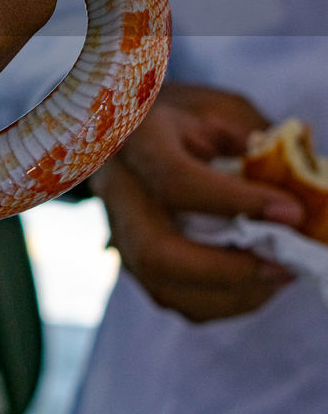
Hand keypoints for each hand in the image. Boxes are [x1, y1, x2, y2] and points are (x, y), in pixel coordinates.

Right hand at [91, 82, 303, 321]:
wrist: (133, 128)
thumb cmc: (186, 117)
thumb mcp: (220, 113)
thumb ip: (254, 150)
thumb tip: (297, 196)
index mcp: (137, 140)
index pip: (176, 181)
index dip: (236, 202)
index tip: (291, 212)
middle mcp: (117, 190)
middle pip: (157, 252)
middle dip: (228, 269)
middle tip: (282, 266)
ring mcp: (118, 231)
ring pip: (164, 287)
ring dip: (231, 293)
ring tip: (278, 273)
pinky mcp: (131, 260)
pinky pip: (174, 298)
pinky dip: (222, 300)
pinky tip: (256, 280)